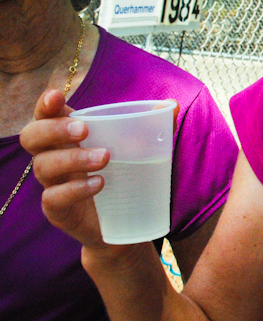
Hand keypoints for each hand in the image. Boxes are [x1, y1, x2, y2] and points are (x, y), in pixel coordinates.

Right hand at [20, 90, 177, 253]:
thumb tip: (171, 105)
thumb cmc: (124, 174)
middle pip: (32, 137)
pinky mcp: (57, 210)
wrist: (123, 223)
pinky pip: (53, 198)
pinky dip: (75, 189)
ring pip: (44, 165)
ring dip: (73, 158)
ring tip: (105, 157)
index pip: (45, 114)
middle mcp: (52, 156)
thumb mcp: (139, 148)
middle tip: (83, 130)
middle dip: (54, 129)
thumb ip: (152, 125)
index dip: (45, 104)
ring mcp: (52, 184)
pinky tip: (98, 184)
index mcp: (67, 135)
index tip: (56, 96)